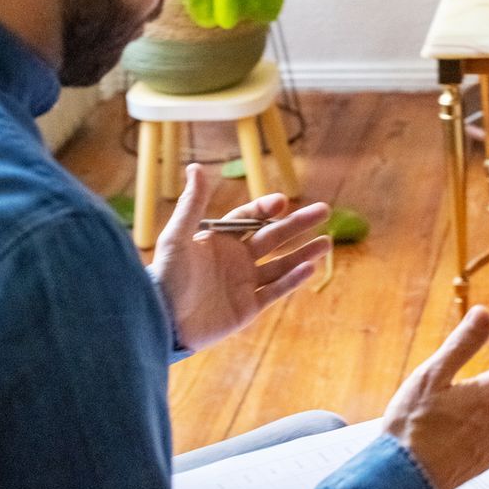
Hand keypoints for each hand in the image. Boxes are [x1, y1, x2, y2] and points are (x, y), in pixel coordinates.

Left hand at [148, 164, 330, 351]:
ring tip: (326, 242)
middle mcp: (235, 259)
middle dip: (297, 224)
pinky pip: (275, 291)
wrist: (161, 320)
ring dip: (303, 253)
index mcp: (220, 240)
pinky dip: (292, 280)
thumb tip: (196, 167)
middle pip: (273, 237)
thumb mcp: (176, 237)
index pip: (250, 218)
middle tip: (323, 210)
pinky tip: (310, 268)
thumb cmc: (165, 277)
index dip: (266, 208)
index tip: (282, 202)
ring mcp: (244, 283)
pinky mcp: (248, 307)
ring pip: (281, 265)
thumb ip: (191, 205)